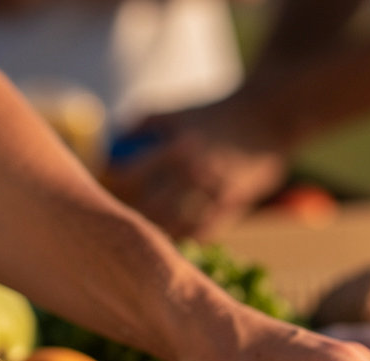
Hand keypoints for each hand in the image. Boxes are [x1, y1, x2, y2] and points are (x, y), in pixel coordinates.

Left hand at [102, 101, 289, 239]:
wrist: (268, 118)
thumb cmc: (214, 114)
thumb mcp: (178, 110)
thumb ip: (144, 124)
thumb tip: (111, 144)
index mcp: (178, 142)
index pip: (133, 172)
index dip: (113, 185)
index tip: (101, 189)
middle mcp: (196, 168)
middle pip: (151, 204)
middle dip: (130, 215)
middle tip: (114, 220)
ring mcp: (215, 190)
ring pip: (175, 223)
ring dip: (156, 232)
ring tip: (139, 236)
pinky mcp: (232, 205)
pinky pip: (201, 231)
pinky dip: (184, 236)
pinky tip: (171, 239)